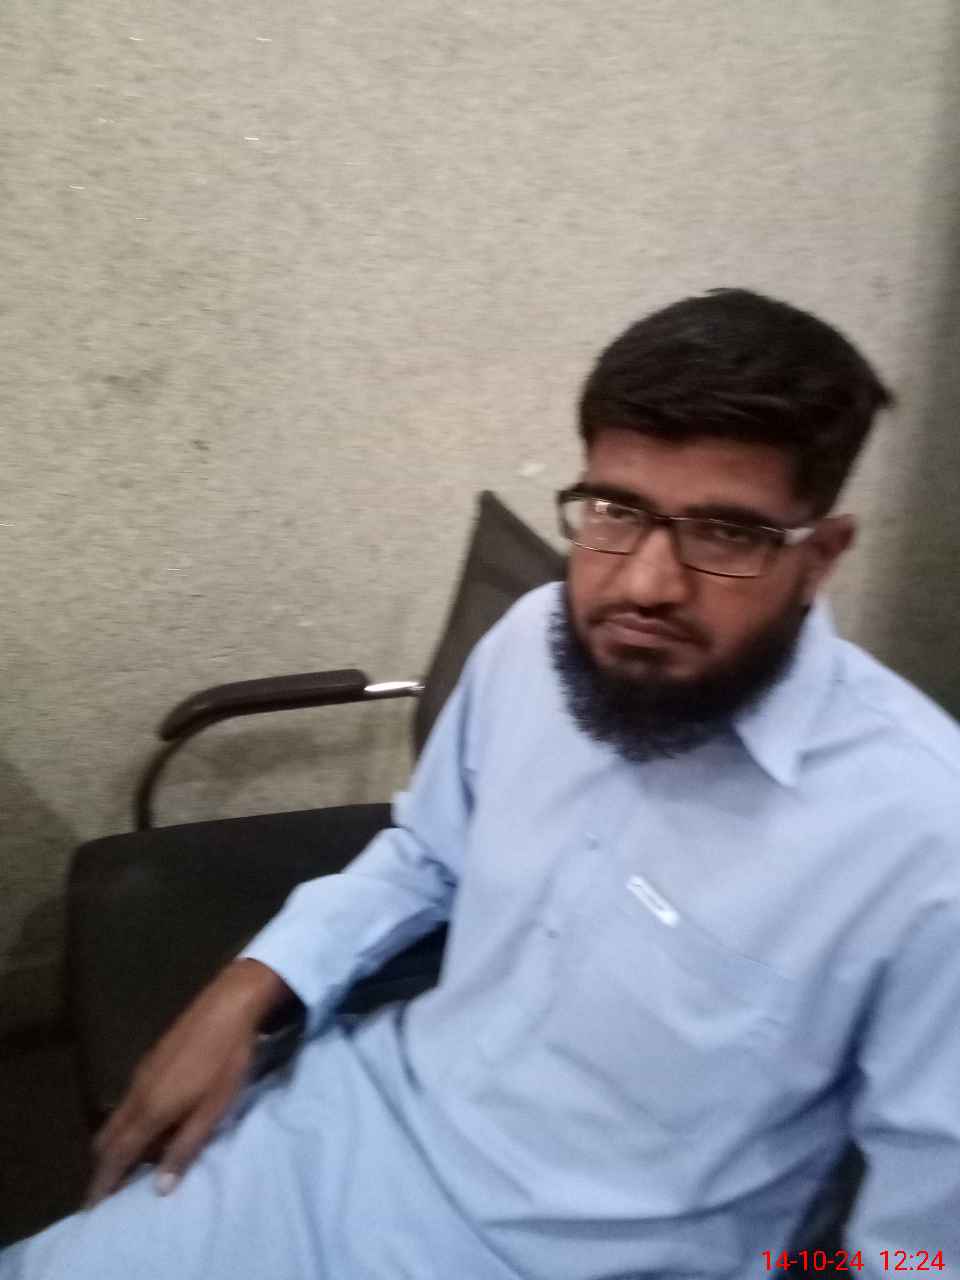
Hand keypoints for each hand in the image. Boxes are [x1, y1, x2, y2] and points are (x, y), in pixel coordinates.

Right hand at [85, 959, 292, 1207]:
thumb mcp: (213, 1110)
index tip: (91, 1207)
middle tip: (111, 1189)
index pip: (117, 1155)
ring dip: (118, 1142)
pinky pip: (129, 1101)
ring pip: (117, 1117)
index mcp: (150, 1109)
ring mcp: (142, 1073)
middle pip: (108, 1137)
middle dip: (105, 1165)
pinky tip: (152, 1124)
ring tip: (132, 1162)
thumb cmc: (226, 1061)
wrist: (229, 1005)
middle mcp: (137, 1092)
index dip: (103, 1182)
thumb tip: (159, 1188)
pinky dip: (130, 1122)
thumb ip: (185, 1148)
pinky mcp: (151, 1060)